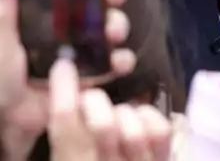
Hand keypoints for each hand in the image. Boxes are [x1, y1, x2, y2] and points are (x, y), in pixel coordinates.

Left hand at [0, 0, 137, 160]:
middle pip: (96, 1)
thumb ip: (4, 15)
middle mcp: (64, 29)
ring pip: (109, 28)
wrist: (5, 124)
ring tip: (115, 33)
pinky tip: (121, 61)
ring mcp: (79, 52)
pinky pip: (112, 64)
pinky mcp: (89, 77)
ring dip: (118, 25)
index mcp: (43, 17)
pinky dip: (121, 60)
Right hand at [47, 58, 171, 160]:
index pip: (65, 126)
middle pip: (102, 124)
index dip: (64, 91)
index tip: (63, 68)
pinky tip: (137, 119)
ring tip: (113, 115)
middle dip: (93, 100)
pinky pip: (160, 130)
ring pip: (132, 125)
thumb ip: (62, 140)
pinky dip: (147, 116)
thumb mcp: (62, 160)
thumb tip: (58, 106)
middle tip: (88, 98)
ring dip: (120, 111)